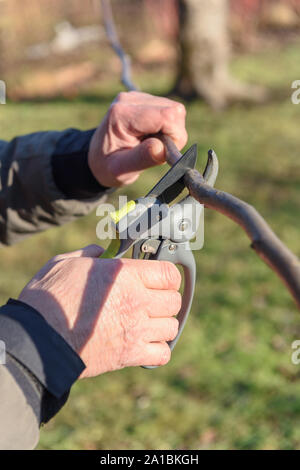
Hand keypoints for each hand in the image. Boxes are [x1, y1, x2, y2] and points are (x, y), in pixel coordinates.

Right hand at [19, 245, 181, 377]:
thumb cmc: (48, 299)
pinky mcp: (129, 355)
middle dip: (165, 299)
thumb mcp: (64, 263)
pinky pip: (162, 354)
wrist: (37, 339)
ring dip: (162, 324)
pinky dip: (157, 350)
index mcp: (124, 275)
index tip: (158, 278)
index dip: (166, 275)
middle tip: (150, 300)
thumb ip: (89, 254)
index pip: (169, 273)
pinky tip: (144, 344)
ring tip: (147, 322)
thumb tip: (101, 252)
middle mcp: (136, 301)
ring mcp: (136, 330)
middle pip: (174, 301)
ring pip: (171, 327)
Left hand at [88, 91, 186, 186]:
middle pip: (174, 110)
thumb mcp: (121, 169)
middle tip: (157, 150)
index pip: (167, 115)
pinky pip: (168, 110)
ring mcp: (136, 96)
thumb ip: (142, 158)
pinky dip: (165, 126)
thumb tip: (163, 149)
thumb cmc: (107, 166)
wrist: (96, 157)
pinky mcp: (143, 99)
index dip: (174, 135)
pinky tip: (150, 135)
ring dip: (170, 130)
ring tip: (151, 144)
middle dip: (173, 133)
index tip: (164, 151)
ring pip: (174, 110)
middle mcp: (129, 100)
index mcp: (122, 115)